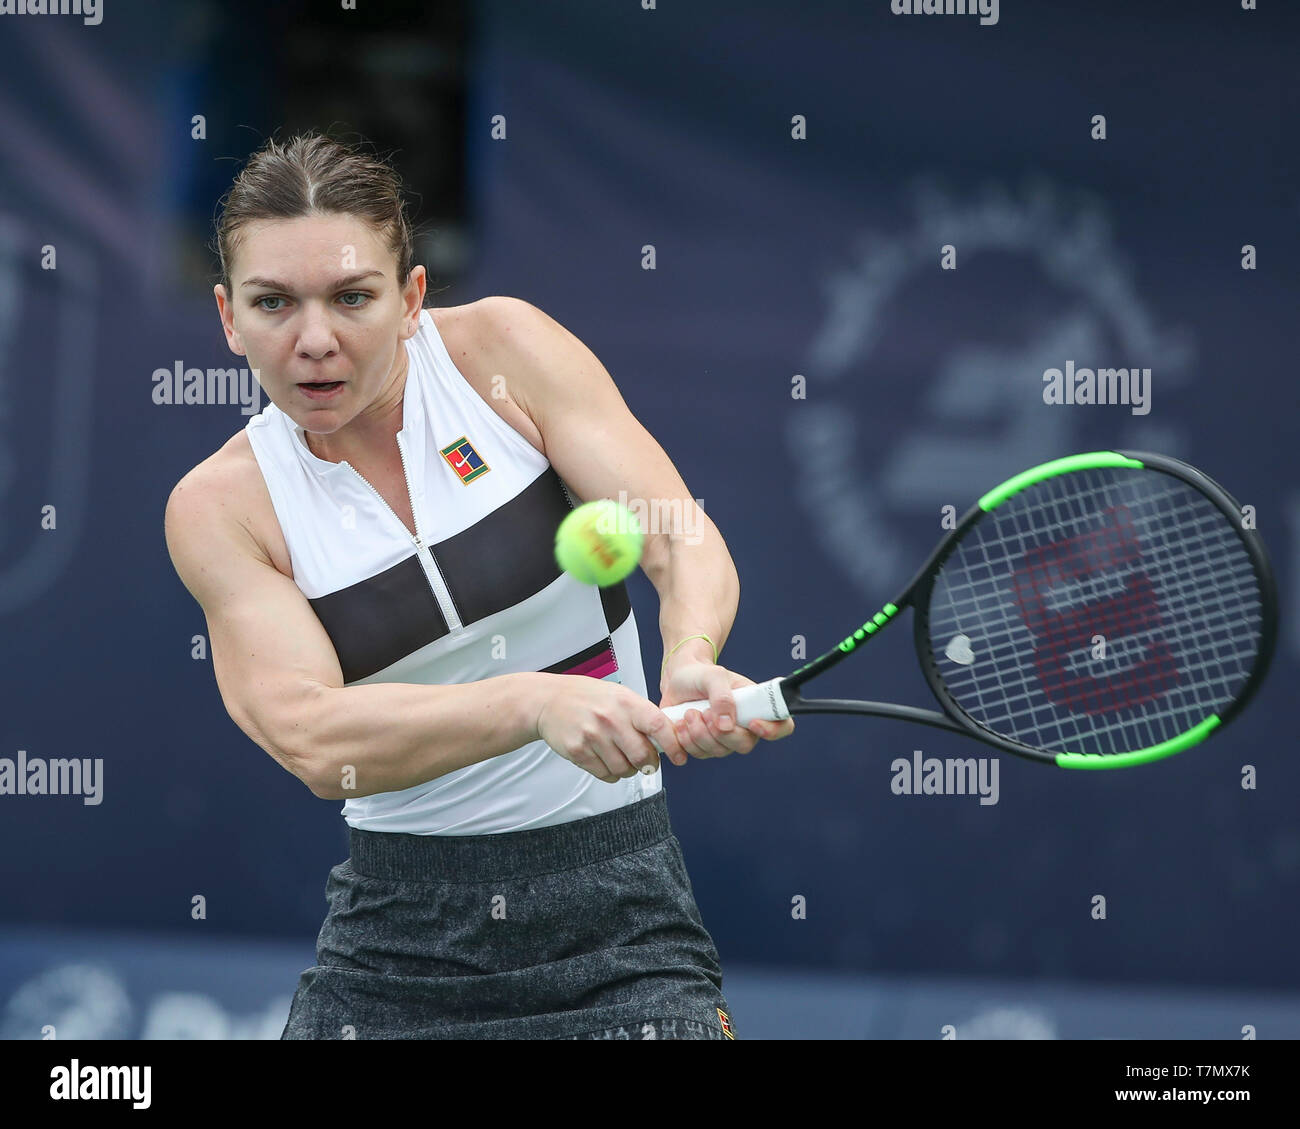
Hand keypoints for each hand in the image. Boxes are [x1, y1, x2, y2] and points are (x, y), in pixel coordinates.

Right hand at [537, 675, 688, 780]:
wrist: (549, 700)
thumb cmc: (588, 697)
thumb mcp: (619, 695)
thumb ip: (643, 714)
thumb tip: (669, 738)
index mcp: (626, 702)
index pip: (659, 727)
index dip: (674, 745)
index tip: (680, 757)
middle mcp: (610, 719)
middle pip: (643, 756)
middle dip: (649, 764)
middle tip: (647, 762)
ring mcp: (593, 736)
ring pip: (624, 769)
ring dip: (628, 770)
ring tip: (622, 757)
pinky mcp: (578, 752)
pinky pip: (605, 774)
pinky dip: (611, 773)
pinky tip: (606, 760)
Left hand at [660, 661, 795, 759]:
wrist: (677, 680)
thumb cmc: (700, 675)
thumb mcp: (713, 675)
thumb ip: (722, 696)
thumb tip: (727, 725)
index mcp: (756, 706)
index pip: (781, 725)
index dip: (772, 730)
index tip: (752, 723)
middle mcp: (743, 726)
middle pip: (744, 745)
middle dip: (721, 732)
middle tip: (704, 712)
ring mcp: (724, 739)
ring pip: (718, 751)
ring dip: (698, 733)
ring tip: (689, 712)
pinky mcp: (703, 746)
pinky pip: (697, 754)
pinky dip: (685, 740)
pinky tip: (680, 724)